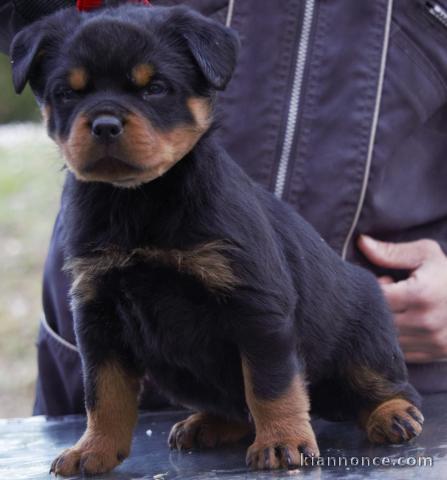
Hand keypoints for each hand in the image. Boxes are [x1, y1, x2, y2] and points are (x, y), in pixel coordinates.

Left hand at [358, 236, 446, 363]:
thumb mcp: (424, 254)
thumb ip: (390, 252)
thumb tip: (361, 242)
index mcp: (422, 294)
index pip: (377, 297)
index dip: (373, 289)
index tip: (383, 281)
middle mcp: (426, 321)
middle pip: (380, 319)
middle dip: (377, 308)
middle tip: (389, 296)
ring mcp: (432, 341)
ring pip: (388, 339)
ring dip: (385, 325)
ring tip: (398, 310)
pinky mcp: (435, 354)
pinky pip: (401, 353)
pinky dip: (396, 341)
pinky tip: (406, 324)